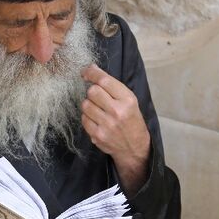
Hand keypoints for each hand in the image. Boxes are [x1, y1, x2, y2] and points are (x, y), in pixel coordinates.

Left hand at [81, 64, 149, 193]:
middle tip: (97, 96)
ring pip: (85, 105)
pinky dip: (87, 117)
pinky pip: (84, 119)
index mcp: (128, 100)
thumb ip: (113, 87)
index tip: (86, 71)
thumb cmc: (132, 121)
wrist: (134, 148)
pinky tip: (96, 119)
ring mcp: (106, 125)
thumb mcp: (130, 101)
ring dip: (89, 104)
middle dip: (92, 91)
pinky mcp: (97, 135)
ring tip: (98, 109)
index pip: (105, 81)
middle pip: (92, 91)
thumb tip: (91, 70)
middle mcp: (117, 112)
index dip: (92, 73)